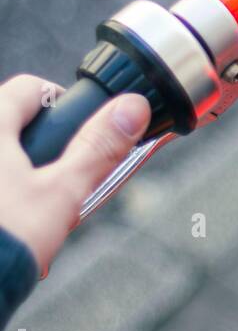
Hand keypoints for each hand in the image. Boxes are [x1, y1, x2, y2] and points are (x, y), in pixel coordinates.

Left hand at [0, 75, 150, 272]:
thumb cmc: (3, 241)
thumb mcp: (62, 192)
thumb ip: (98, 148)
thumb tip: (132, 108)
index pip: (30, 89)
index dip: (63, 103)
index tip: (79, 128)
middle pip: (13, 124)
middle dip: (41, 146)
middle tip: (61, 178)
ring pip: (4, 158)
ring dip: (20, 173)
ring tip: (35, 209)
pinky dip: (7, 197)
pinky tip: (11, 223)